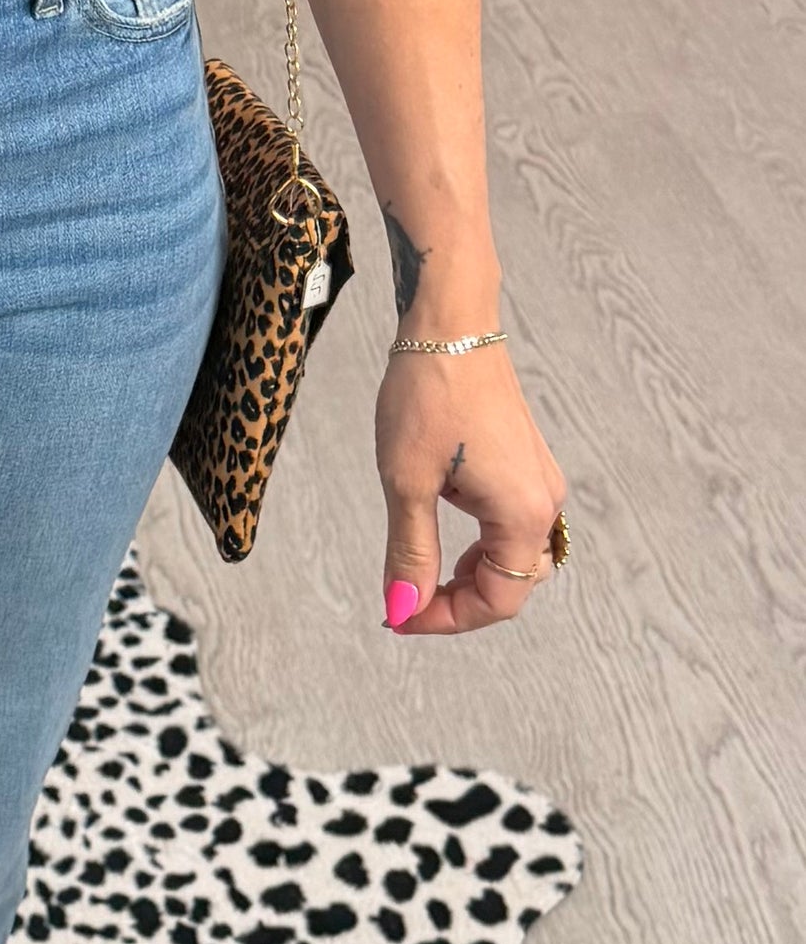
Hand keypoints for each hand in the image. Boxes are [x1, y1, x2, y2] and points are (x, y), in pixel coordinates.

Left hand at [376, 340, 566, 635]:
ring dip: (468, 575)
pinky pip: (510, 526)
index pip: (499, 600)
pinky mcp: (525, 464)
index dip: (448, 619)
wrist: (450, 324)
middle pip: (512, 584)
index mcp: (523, 514)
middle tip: (403, 599)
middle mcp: (544, 503)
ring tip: (417, 571)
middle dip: (458, 602)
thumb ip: (410, 553)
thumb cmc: (429, 394)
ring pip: (512, 556)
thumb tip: (404, 607)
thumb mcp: (407, 483)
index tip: (399, 615)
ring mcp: (538, 481)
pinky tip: (439, 536)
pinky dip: (478, 546)